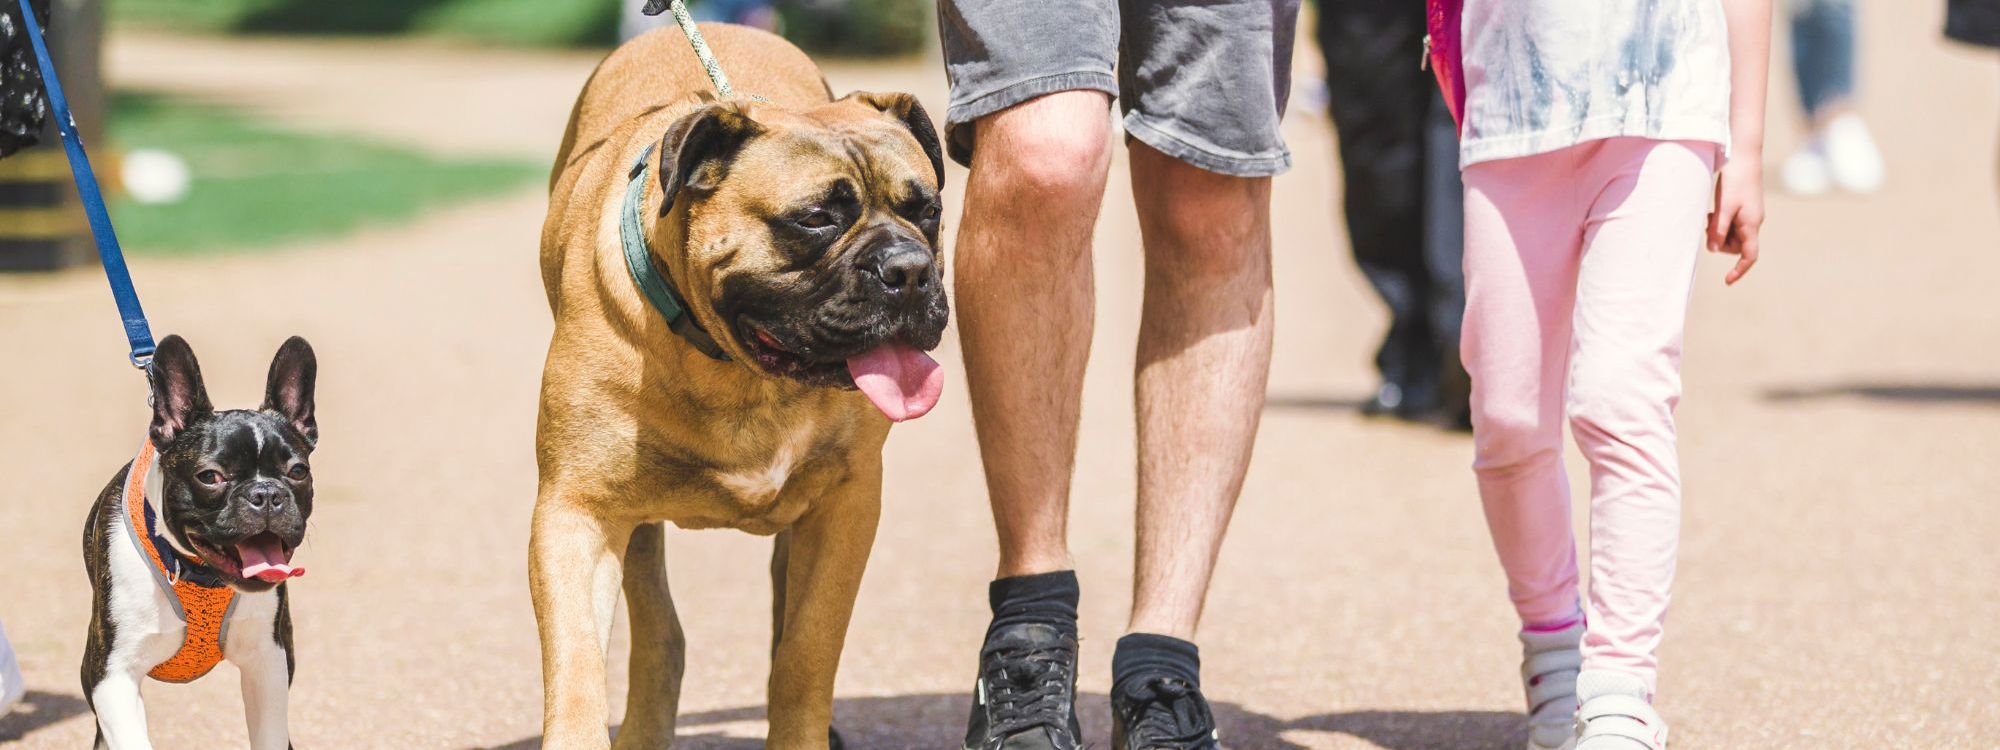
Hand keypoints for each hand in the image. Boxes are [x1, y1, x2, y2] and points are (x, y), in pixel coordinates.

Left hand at [1708, 156, 1763, 284]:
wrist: (1744, 156)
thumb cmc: (1735, 180)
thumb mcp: (1723, 207)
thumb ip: (1718, 229)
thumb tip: (1712, 250)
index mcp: (1751, 225)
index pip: (1749, 256)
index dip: (1739, 270)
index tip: (1727, 281)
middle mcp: (1753, 222)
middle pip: (1736, 246)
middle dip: (1720, 242)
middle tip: (1707, 227)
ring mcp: (1749, 215)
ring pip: (1732, 235)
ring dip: (1718, 231)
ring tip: (1709, 216)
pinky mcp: (1744, 207)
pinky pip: (1731, 223)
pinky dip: (1720, 222)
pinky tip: (1712, 212)